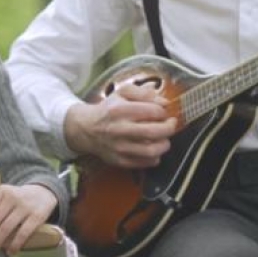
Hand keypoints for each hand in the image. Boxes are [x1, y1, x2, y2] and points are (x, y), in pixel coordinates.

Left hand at [0, 183, 58, 256]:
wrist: (43, 194)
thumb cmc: (17, 200)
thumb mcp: (5, 196)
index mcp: (1, 191)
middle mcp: (12, 196)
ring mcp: (25, 206)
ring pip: (5, 228)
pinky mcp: (37, 216)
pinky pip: (22, 233)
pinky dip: (14, 245)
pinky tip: (10, 252)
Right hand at [62, 79, 176, 167]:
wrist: (87, 129)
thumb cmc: (109, 110)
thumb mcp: (123, 93)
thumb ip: (144, 93)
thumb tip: (164, 102)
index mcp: (121, 110)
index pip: (153, 111)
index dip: (164, 112)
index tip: (164, 113)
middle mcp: (119, 129)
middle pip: (155, 132)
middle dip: (169, 128)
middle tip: (170, 125)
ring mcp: (119, 147)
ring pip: (152, 151)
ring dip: (164, 144)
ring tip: (163, 138)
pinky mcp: (120, 161)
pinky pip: (145, 163)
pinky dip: (155, 157)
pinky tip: (152, 148)